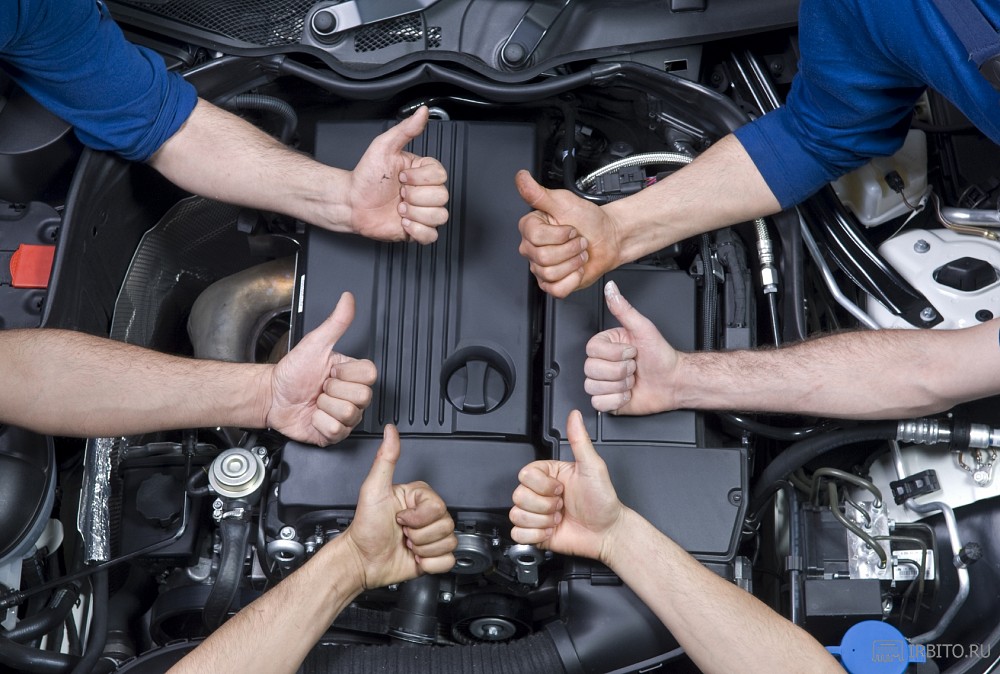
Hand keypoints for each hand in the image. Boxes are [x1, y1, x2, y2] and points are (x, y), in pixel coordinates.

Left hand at [265, 292, 376, 445]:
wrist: (272, 396)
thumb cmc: (292, 372)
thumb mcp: (316, 343)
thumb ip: (337, 322)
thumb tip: (347, 299)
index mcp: (352, 375)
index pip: (370, 376)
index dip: (346, 374)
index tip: (331, 370)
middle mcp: (352, 396)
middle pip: (362, 397)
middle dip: (333, 390)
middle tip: (321, 386)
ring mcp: (345, 416)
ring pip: (349, 414)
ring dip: (324, 406)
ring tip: (316, 400)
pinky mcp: (335, 434)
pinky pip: (337, 430)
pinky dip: (319, 423)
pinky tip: (313, 415)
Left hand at [342, 425, 456, 589]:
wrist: (361, 560)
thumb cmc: (365, 527)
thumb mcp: (373, 489)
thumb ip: (386, 458)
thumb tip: (391, 431)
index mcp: (418, 499)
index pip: (438, 507)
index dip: (418, 517)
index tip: (400, 517)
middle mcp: (427, 516)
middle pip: (446, 524)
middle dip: (419, 534)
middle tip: (402, 532)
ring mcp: (431, 536)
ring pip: (448, 542)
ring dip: (423, 548)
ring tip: (406, 543)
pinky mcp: (433, 556)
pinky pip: (448, 560)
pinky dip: (430, 563)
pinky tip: (415, 557)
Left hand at [348, 107, 447, 243]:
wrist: (351, 203)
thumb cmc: (365, 177)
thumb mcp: (384, 147)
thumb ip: (406, 129)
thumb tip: (422, 112)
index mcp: (422, 173)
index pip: (440, 175)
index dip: (419, 178)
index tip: (401, 176)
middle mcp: (425, 192)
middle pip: (442, 197)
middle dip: (415, 196)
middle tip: (399, 193)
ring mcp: (422, 212)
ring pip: (439, 216)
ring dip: (416, 213)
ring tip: (399, 208)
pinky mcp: (416, 231)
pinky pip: (432, 236)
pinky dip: (418, 230)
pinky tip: (403, 223)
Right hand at [509, 410, 626, 564]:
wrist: (607, 532)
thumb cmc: (603, 501)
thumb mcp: (593, 467)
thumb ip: (579, 440)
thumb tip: (574, 416)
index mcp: (549, 475)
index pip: (525, 475)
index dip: (543, 485)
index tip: (561, 488)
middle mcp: (539, 493)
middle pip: (518, 496)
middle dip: (544, 505)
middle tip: (562, 505)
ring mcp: (536, 514)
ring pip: (516, 514)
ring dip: (541, 520)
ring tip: (558, 518)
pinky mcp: (534, 533)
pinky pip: (518, 534)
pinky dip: (535, 535)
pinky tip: (551, 530)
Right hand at [515, 170, 623, 297]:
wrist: (608, 238)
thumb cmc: (589, 220)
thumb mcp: (564, 201)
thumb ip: (538, 192)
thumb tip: (521, 178)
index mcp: (531, 228)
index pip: (536, 237)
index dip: (559, 234)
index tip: (570, 228)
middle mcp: (532, 249)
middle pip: (543, 257)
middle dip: (570, 249)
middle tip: (577, 241)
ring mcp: (541, 268)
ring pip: (551, 273)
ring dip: (573, 263)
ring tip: (578, 254)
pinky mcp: (551, 284)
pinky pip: (556, 289)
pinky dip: (572, 280)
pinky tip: (575, 269)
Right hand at [585, 281, 679, 414]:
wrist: (674, 381)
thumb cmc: (661, 356)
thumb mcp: (643, 328)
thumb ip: (623, 308)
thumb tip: (611, 288)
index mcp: (606, 346)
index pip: (591, 351)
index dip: (615, 354)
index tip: (631, 351)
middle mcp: (602, 364)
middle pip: (591, 370)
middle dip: (620, 371)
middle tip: (634, 367)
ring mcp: (604, 383)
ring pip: (593, 387)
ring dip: (619, 386)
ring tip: (632, 381)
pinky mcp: (607, 400)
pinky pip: (598, 403)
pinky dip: (616, 400)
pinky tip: (628, 393)